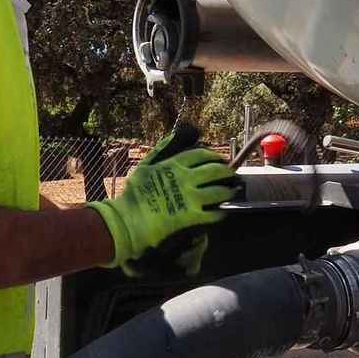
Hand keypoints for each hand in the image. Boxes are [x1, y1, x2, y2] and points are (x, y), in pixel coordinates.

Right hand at [88, 125, 236, 274]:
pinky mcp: (193, 217)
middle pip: (215, 170)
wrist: (128, 221)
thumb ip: (163, 150)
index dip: (213, 156)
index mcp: (174, 164)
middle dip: (226, 172)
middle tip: (230, 175)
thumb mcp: (146, 166)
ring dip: (228, 191)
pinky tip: (220, 211)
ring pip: (220, 192)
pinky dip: (220, 212)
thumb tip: (181, 136)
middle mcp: (186, 179)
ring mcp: (191, 198)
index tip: (218, 160)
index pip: (201, 155)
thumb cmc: (134, 194)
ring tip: (230, 192)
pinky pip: (214, 213)